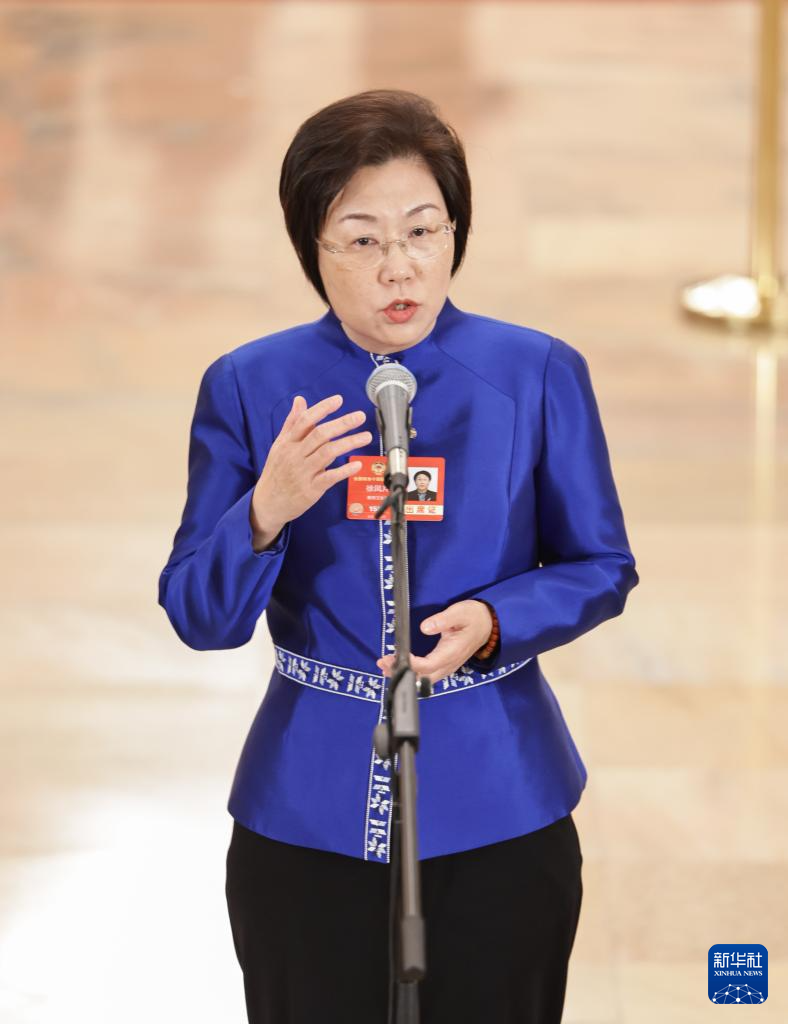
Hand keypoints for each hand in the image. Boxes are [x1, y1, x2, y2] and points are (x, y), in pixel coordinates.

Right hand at [250, 393, 371, 546]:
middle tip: (360, 416)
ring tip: (366, 436)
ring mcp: (303, 472)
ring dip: (348, 443)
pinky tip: (357, 464)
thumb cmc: (276, 472)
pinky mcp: (310, 489)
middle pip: (320, 434)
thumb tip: (300, 400)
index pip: (305, 421)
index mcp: (288, 443)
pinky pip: (329, 477)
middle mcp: (295, 455)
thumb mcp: (279, 445)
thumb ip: (292, 423)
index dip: (322, 408)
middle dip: (342, 423)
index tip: (338, 400)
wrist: (267, 503)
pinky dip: (344, 471)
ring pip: (327, 453)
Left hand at [376, 600, 493, 684]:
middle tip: (383, 662)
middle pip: (423, 677)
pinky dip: (412, 674)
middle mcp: (449, 664)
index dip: (412, 664)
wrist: (488, 624)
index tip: (396, 656)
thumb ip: (443, 620)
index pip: (429, 665)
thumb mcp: (460, 612)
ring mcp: (447, 667)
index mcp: (452, 652)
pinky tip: (399, 668)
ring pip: (424, 680)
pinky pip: (427, 676)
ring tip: (385, 666)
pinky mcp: (445, 665)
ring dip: (405, 675)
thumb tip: (425, 627)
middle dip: (402, 672)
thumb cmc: (473, 617)